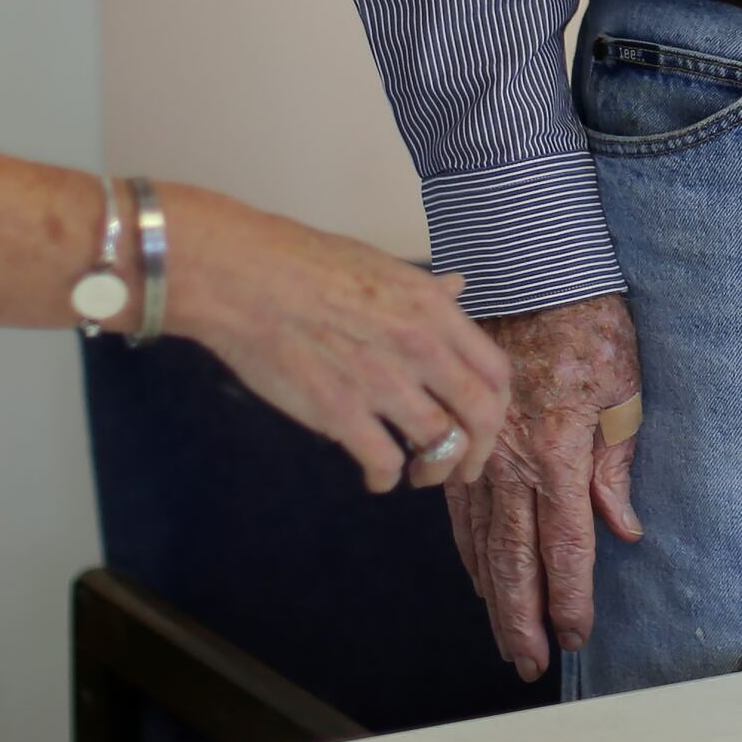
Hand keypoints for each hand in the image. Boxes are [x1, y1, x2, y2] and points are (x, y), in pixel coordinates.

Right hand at [166, 187, 512, 494]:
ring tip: (419, 472)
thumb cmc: (306, 262)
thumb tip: (458, 289)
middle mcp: (419, 347)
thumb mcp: (383, 266)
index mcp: (433, 310)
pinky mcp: (339, 413)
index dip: (497, 407)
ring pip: (439, 444)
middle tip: (464, 468)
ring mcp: (381, 382)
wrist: (244, 276)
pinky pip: (384, 464)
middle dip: (479, 451)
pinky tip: (377, 477)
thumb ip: (426, 292)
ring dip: (434, 468)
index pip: (496, 372)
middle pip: (481, 416)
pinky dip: (386, 478)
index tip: (484, 424)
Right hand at [445, 294, 644, 679]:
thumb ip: (618, 463)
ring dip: (493, 596)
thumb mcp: (624, 390)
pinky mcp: (461, 438)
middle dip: (522, 619)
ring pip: (481, 542)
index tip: (574, 637)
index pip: (564, 547)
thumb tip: (622, 530)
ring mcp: (478, 453)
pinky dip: (468, 551)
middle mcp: (510, 463)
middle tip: (527, 665)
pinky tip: (477, 577)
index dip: (569, 599)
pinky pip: (460, 510)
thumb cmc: (589, 326)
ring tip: (504, 638)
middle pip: (513, 561)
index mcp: (557, 454)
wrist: (528, 271)